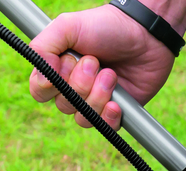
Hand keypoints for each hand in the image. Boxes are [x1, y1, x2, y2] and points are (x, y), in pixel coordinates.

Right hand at [28, 6, 177, 128]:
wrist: (145, 36)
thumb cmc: (105, 27)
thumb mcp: (67, 26)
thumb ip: (43, 46)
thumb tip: (40, 76)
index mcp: (57, 68)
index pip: (39, 91)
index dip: (48, 85)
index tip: (63, 66)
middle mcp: (73, 87)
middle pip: (64, 105)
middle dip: (80, 84)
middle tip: (95, 61)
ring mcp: (95, 101)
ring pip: (84, 117)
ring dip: (97, 96)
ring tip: (111, 74)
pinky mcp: (116, 111)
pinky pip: (105, 128)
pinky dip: (109, 116)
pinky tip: (116, 103)